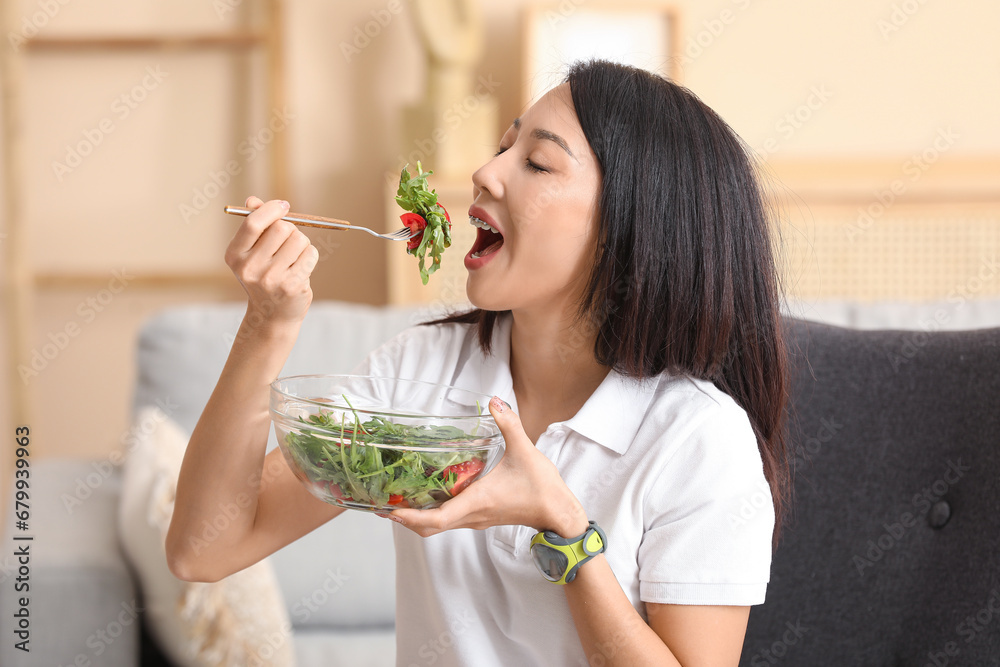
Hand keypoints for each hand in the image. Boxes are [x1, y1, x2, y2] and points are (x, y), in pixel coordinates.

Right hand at [224, 196, 319, 327]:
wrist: (272, 314)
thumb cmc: (264, 275)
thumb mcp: (252, 251)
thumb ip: (254, 225)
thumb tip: (253, 200)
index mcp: (234, 255)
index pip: (253, 223)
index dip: (271, 209)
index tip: (283, 206)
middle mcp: (250, 268)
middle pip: (282, 228)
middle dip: (290, 229)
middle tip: (288, 241)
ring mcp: (271, 279)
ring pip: (299, 239)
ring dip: (301, 243)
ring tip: (293, 258)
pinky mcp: (292, 286)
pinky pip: (311, 254)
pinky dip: (310, 256)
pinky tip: (301, 268)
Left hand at [387, 397, 589, 537]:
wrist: (558, 514)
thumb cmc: (542, 488)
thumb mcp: (525, 451)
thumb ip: (509, 423)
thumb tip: (494, 401)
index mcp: (476, 502)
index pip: (436, 519)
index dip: (410, 517)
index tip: (389, 509)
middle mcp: (472, 515)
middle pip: (429, 527)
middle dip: (403, 518)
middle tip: (381, 503)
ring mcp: (475, 519)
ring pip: (437, 526)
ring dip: (415, 516)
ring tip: (396, 497)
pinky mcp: (480, 517)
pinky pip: (449, 519)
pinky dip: (431, 512)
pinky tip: (426, 493)